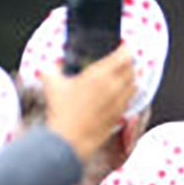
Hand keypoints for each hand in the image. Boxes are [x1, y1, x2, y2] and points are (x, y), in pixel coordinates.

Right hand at [40, 42, 137, 159]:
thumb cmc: (61, 111)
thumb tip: (50, 66)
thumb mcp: (52, 85)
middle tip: (124, 58)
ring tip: (125, 74)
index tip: (125, 45)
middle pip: (131, 69)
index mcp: (100, 74)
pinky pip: (129, 100)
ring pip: (133, 85)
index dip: (126, 48)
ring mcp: (118, 102)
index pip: (123, 56)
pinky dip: (128, 93)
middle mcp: (113, 87)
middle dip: (129, 62)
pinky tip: (120, 93)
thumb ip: (52, 70)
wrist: (69, 139)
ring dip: (131, 77)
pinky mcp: (119, 115)